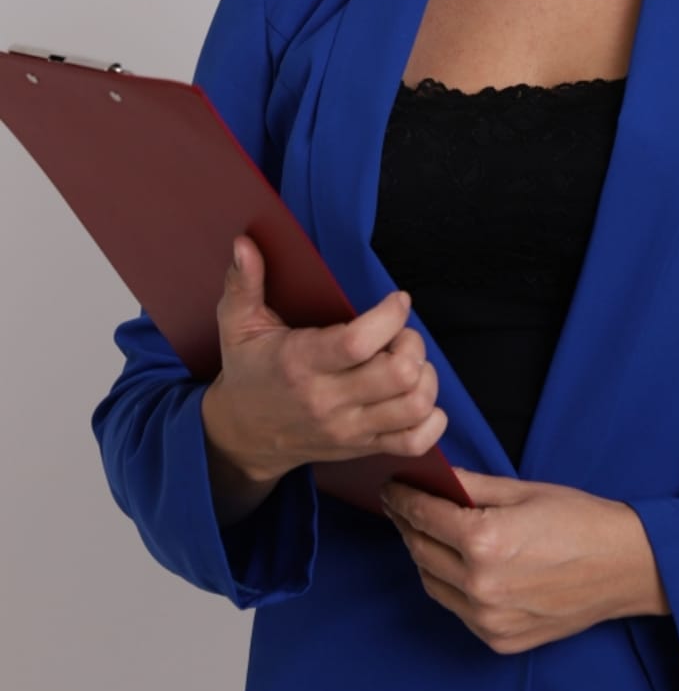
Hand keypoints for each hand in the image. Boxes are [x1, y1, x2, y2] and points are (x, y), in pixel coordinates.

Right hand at [200, 236, 446, 522]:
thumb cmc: (246, 372)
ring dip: (425, 376)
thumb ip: (243, 282)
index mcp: (300, 364)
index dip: (390, 316)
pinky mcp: (362, 448)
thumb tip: (244, 243)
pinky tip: (416, 394)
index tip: (398, 299)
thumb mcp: (236, 325)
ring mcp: (349, 429)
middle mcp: (328, 400)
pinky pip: (415, 443)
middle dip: (412, 342)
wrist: (240, 438)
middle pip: (399, 374)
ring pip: (414, 405)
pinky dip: (430, 418)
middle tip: (401, 332)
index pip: (358, 343)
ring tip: (407, 360)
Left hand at [379, 468, 668, 653]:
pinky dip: (448, 584)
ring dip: (423, 554)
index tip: (391, 487)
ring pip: (432, 583)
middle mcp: (480, 585)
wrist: (625, 565)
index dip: (402, 497)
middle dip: (407, 523)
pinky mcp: (498, 639)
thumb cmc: (578, 519)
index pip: (423, 515)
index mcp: (484, 540)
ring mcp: (488, 618)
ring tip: (425, 532)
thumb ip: (471, 485)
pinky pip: (456, 609)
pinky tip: (454, 563)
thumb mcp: (521, 490)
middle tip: (403, 504)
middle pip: (420, 549)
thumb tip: (435, 476)